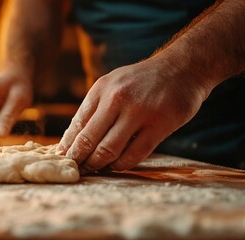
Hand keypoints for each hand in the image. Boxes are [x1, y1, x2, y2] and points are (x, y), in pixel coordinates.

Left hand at [57, 59, 210, 172]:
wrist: (182, 68)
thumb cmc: (142, 81)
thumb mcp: (113, 84)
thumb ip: (95, 109)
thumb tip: (72, 140)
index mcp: (101, 89)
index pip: (77, 124)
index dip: (67, 145)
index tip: (62, 159)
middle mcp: (117, 99)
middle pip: (89, 139)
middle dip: (79, 159)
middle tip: (75, 170)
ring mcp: (139, 112)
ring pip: (109, 150)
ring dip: (98, 165)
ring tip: (93, 170)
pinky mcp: (159, 124)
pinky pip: (135, 154)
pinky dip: (122, 164)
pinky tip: (116, 166)